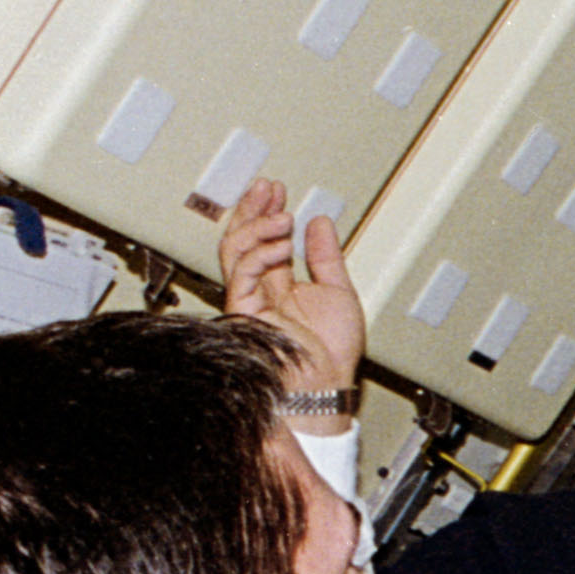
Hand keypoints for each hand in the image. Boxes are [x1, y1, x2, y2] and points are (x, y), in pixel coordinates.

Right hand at [218, 177, 363, 395]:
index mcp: (280, 286)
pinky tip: (281, 242)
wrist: (326, 386)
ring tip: (282, 214)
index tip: (278, 191)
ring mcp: (251, 300)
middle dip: (253, 210)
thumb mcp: (339, 291)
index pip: (265, 240)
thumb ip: (326, 256)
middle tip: (266, 187)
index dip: (268, 212)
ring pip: (236, 251)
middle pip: (243, 240)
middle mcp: (262, 291)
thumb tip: (321, 223)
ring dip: (257, 225)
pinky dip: (260, 251)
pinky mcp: (245, 312)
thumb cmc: (331, 355)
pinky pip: (241, 273)